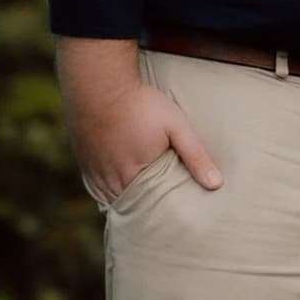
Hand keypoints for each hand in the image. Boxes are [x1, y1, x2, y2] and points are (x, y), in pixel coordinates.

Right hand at [55, 37, 222, 202]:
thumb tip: (216, 184)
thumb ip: (195, 154)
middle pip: (128, 207)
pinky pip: (93, 187)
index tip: (172, 216)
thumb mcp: (175, 125)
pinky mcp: (83, 159)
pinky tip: (116, 192)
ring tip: (140, 208)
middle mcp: (111, 179)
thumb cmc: (140, 103)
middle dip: (142, 212)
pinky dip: (105, 192)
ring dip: (123, 203)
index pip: (148, 209)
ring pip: (108, 199)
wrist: (99, 82)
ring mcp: (94, 170)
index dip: (159, 214)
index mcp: (135, 176)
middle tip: (159, 217)